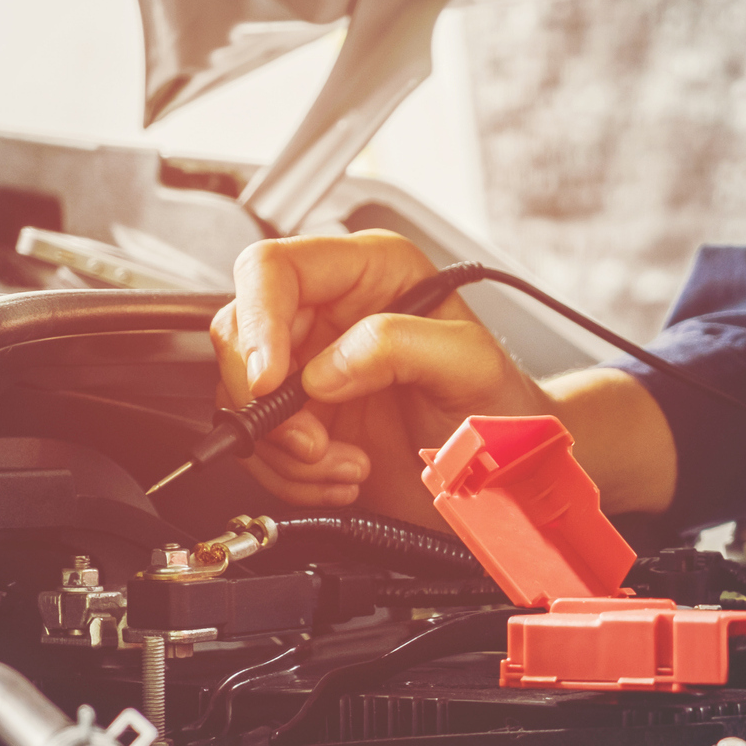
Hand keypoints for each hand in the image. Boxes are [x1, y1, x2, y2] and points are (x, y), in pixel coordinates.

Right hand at [211, 230, 553, 524]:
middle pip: (240, 335)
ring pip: (241, 397)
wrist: (505, 472)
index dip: (258, 321)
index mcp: (369, 272)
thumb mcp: (469, 364)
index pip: (273, 268)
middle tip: (315, 441)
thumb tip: (326, 368)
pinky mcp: (303, 419)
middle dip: (269, 403)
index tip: (270, 380)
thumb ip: (402, 345)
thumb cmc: (501, 405)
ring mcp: (311, 367)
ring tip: (348, 464)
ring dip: (287, 450)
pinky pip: (259, 446)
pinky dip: (292, 475)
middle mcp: (331, 312)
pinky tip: (344, 476)